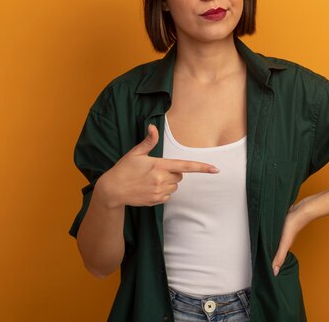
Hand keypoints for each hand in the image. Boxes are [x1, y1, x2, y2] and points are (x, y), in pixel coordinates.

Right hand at [95, 124, 218, 207]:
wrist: (112, 190)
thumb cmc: (124, 169)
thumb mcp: (135, 153)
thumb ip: (148, 141)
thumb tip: (152, 127)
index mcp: (159, 165)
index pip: (185, 166)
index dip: (202, 167)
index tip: (215, 169)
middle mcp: (161, 179)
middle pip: (180, 176)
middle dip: (173, 172)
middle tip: (155, 170)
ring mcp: (159, 192)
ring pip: (175, 186)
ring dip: (168, 183)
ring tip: (150, 180)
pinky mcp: (156, 201)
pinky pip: (168, 196)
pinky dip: (163, 192)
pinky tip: (149, 188)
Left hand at [271, 197, 313, 275]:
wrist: (303, 210)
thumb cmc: (293, 224)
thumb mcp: (284, 243)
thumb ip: (279, 256)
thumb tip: (275, 272)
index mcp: (285, 245)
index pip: (278, 257)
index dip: (272, 263)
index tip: (266, 270)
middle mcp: (286, 239)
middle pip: (277, 248)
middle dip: (271, 254)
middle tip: (263, 261)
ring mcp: (286, 231)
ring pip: (278, 239)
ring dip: (272, 243)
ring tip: (265, 247)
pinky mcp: (285, 222)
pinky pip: (278, 230)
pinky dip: (275, 234)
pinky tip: (271, 231)